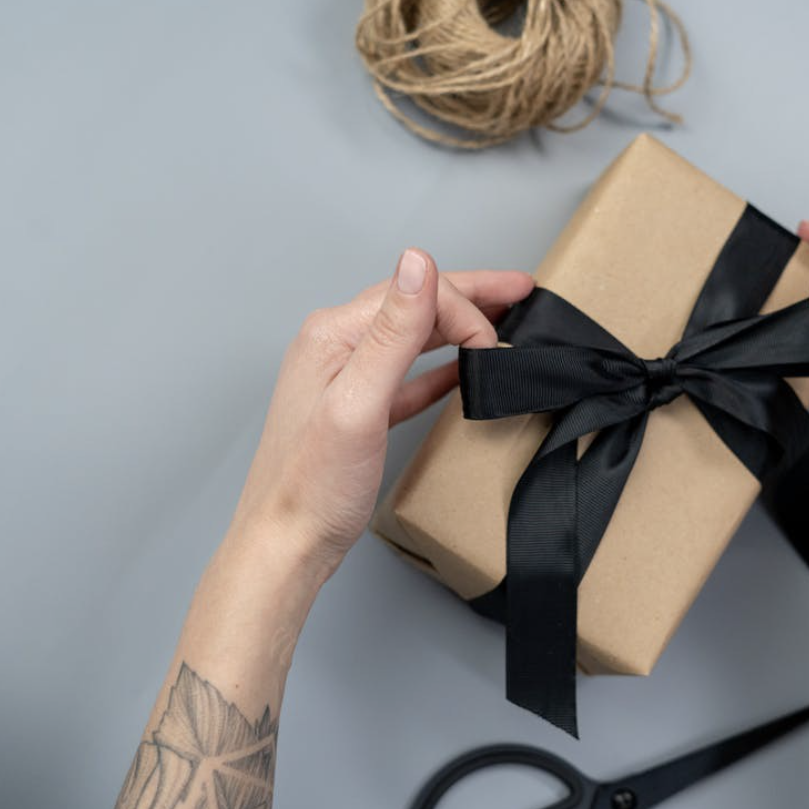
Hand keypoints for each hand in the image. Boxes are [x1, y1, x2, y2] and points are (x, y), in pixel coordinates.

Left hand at [231, 249, 533, 573]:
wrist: (286, 545)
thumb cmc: (313, 487)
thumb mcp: (358, 404)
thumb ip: (392, 333)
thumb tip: (418, 263)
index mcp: (333, 336)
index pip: (414, 294)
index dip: (464, 309)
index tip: (494, 345)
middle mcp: (336, 348)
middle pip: (415, 304)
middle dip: (471, 295)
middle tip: (521, 290)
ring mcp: (345, 379)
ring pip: (414, 335)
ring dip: (459, 324)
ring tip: (501, 318)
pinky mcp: (358, 411)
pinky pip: (407, 374)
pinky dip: (440, 366)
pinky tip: (462, 370)